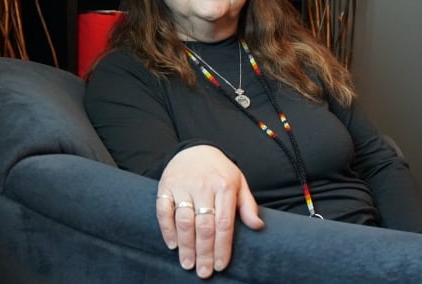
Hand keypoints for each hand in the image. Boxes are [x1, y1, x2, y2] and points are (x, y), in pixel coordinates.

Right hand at [156, 145, 264, 278]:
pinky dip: (167, 229)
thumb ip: (248, 205)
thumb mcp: (239, 183)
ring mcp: (183, 186)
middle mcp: (203, 187)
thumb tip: (258, 226)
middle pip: (204, 225)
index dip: (222, 246)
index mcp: (225, 187)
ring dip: (186, 245)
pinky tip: (173, 245)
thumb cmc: (220, 171)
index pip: (224, 222)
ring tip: (188, 264)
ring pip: (184, 220)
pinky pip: (163, 211)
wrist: (195, 149)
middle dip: (204, 252)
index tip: (220, 265)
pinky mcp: (166, 187)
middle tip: (203, 272)